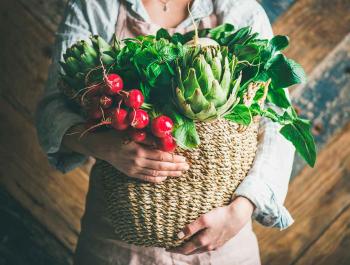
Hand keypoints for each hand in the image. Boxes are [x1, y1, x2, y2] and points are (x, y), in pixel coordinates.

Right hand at [63, 124, 188, 182]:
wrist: (100, 146)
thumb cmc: (117, 135)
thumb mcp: (132, 132)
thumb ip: (149, 137)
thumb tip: (165, 140)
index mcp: (139, 150)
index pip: (162, 156)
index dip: (175, 159)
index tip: (184, 158)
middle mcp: (138, 162)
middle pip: (161, 166)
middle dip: (176, 167)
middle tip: (187, 167)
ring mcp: (134, 169)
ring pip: (156, 174)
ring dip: (170, 173)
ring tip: (180, 172)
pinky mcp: (130, 173)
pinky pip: (146, 178)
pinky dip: (157, 179)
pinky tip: (165, 177)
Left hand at [167, 196, 254, 254]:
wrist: (238, 216)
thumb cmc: (220, 215)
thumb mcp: (204, 219)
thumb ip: (191, 228)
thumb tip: (179, 236)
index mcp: (202, 242)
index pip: (185, 249)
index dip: (175, 249)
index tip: (166, 247)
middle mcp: (208, 246)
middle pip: (191, 251)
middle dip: (181, 250)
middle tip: (172, 246)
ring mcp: (215, 245)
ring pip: (199, 250)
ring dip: (190, 248)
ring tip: (183, 243)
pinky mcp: (220, 242)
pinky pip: (206, 247)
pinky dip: (198, 245)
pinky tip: (198, 240)